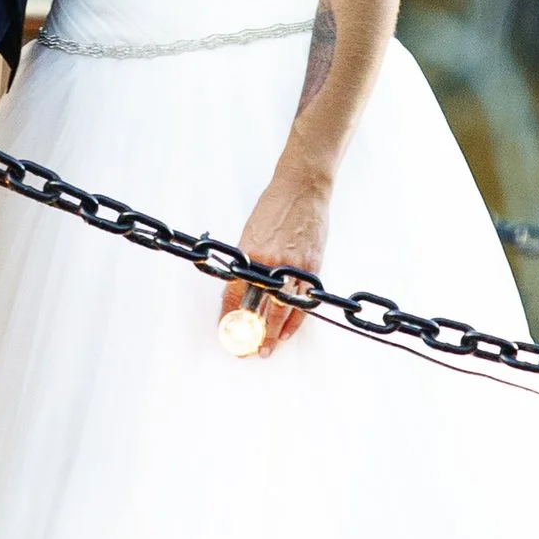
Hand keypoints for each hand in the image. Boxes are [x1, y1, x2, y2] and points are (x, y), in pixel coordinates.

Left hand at [221, 163, 330, 358]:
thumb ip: (247, 262)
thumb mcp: (250, 233)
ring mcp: (294, 266)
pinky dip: (297, 318)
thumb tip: (240, 288)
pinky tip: (289, 331)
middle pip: (259, 307)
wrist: (301, 188)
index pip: (234, 294)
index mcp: (249, 253)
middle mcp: (270, 262)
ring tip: (268, 349)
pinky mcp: (312, 266)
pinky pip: (304, 300)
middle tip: (247, 351)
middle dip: (252, 333)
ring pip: (283, 310)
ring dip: (275, 333)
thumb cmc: (273, 207)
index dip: (229, 316)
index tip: (226, 330)